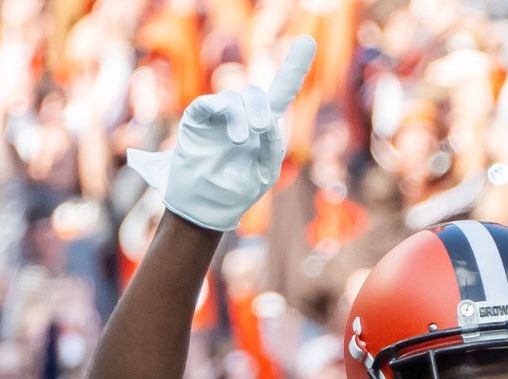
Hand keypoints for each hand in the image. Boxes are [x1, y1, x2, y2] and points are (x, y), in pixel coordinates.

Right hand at [126, 36, 314, 232]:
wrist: (207, 207)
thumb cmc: (236, 191)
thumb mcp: (264, 172)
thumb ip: (272, 147)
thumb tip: (269, 122)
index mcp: (262, 127)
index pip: (281, 91)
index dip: (294, 67)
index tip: (309, 42)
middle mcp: (242, 115)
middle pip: (258, 94)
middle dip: (261, 108)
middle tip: (259, 129)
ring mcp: (219, 116)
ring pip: (235, 97)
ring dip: (242, 115)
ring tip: (240, 139)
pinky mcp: (198, 120)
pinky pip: (209, 103)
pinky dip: (222, 111)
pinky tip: (231, 132)